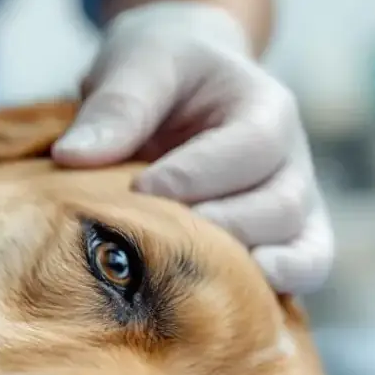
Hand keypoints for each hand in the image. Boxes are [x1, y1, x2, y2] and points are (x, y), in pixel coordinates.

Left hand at [52, 1, 332, 294]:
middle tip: (158, 238)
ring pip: (302, 250)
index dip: (195, 175)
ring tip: (188, 281)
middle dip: (218, 229)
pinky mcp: (280, 243)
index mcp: (265, 107)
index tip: (138, 189)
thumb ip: (115, 106)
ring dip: (245, 271)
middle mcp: (291, 161)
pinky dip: (271, 298)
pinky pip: (300, 275)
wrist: (183, 80)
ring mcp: (293, 206)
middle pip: (282, 207)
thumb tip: (72, 157)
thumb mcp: (137, 62)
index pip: (251, 147)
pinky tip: (220, 312)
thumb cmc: (160, 67)